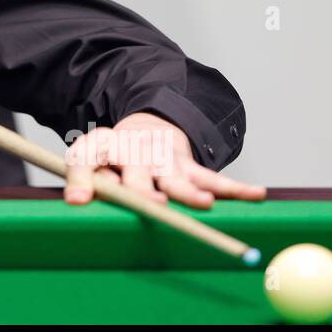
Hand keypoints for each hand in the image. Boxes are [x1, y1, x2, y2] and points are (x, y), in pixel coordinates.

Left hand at [63, 111, 266, 208]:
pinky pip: (213, 180)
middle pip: (137, 175)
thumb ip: (83, 179)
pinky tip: (254, 195)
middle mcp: (133, 152)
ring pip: (178, 180)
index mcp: (101, 148)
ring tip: (202, 204)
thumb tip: (76, 201)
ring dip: (191, 193)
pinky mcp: (189, 166)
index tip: (79, 199)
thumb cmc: (112, 155)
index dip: (83, 179)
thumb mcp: (89, 159)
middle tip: (151, 202)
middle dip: (143, 190)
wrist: (144, 127)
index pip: (85, 160)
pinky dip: (235, 189)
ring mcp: (164, 159)